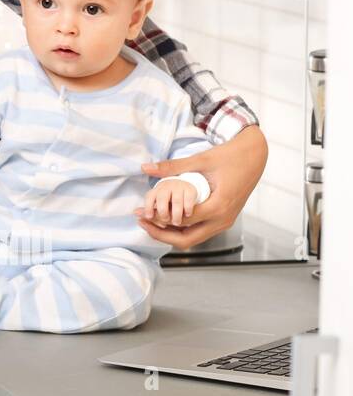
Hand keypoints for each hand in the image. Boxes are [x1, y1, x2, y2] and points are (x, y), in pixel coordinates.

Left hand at [137, 125, 267, 249]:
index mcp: (219, 206)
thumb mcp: (200, 160)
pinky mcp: (224, 219)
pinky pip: (200, 231)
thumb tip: (145, 168)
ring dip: (171, 233)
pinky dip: (182, 228)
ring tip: (149, 220)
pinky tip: (166, 217)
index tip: (140, 211)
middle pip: (187, 240)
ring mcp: (225, 221)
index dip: (158, 219)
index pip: (183, 221)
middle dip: (161, 234)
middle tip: (141, 221)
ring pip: (194, 238)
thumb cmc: (230, 156)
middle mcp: (223, 219)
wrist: (254, 156)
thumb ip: (172, 167)